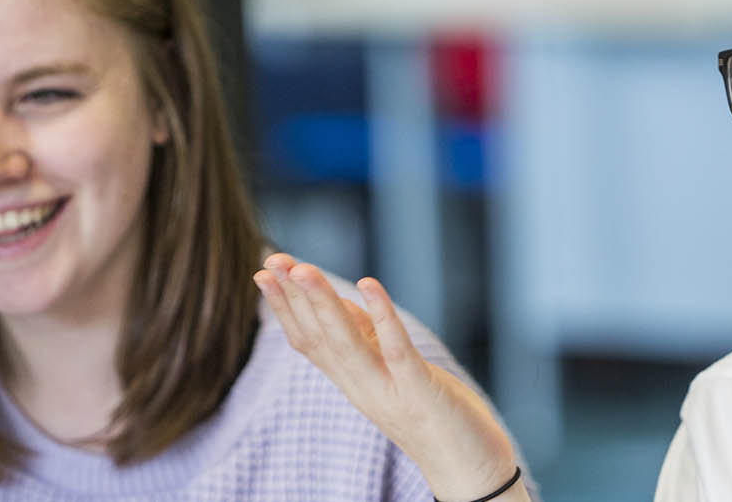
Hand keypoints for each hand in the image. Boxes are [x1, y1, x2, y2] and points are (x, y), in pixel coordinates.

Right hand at [254, 254, 526, 501]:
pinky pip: (395, 350)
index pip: (308, 341)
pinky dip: (381, 316)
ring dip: (323, 304)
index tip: (263, 272)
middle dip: (293, 298)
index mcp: (353, 382)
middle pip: (318, 339)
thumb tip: (342, 301)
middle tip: (270, 260)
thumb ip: (367, 340)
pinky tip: (369, 285)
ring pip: (345, 344)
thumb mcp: (393, 372)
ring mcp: (388, 391)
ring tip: (302, 269)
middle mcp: (361, 388)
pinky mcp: (419, 392)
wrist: (468, 471)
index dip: (284, 307)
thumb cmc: (435, 416)